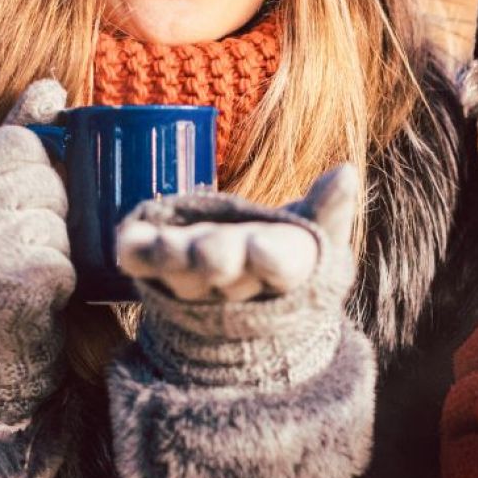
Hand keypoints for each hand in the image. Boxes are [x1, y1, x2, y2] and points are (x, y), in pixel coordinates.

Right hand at [0, 78, 75, 422]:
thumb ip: (14, 136)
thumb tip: (51, 86)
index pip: (20, 142)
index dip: (36, 173)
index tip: (18, 203)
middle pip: (45, 178)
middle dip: (48, 210)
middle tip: (18, 243)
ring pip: (59, 218)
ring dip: (55, 245)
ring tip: (21, 268)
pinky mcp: (16, 279)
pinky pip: (65, 257)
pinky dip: (61, 277)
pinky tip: (31, 292)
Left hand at [116, 168, 354, 301]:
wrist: (240, 306)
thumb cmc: (286, 256)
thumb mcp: (314, 236)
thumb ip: (329, 209)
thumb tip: (349, 171)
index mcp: (279, 271)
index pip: (281, 268)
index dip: (270, 260)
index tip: (260, 248)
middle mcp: (234, 281)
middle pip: (226, 273)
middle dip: (217, 259)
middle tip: (211, 248)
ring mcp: (191, 280)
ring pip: (182, 275)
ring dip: (173, 259)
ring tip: (167, 245)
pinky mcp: (157, 271)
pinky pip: (142, 264)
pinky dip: (135, 254)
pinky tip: (127, 244)